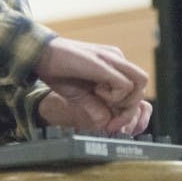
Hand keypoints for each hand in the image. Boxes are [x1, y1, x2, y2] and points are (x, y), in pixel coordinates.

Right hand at [33, 37, 151, 134]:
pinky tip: (96, 92)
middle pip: (141, 86)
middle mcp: (116, 59)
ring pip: (140, 82)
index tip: (111, 126)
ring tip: (103, 101)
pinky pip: (125, 85)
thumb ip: (95, 107)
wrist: (40, 54)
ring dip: (125, 100)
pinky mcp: (104, 63)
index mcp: (112, 64)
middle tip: (111, 122)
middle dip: (129, 109)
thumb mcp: (80, 95)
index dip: (127, 111)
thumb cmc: (57, 71)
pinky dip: (114, 96)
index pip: (134, 89)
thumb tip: (107, 125)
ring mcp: (112, 58)